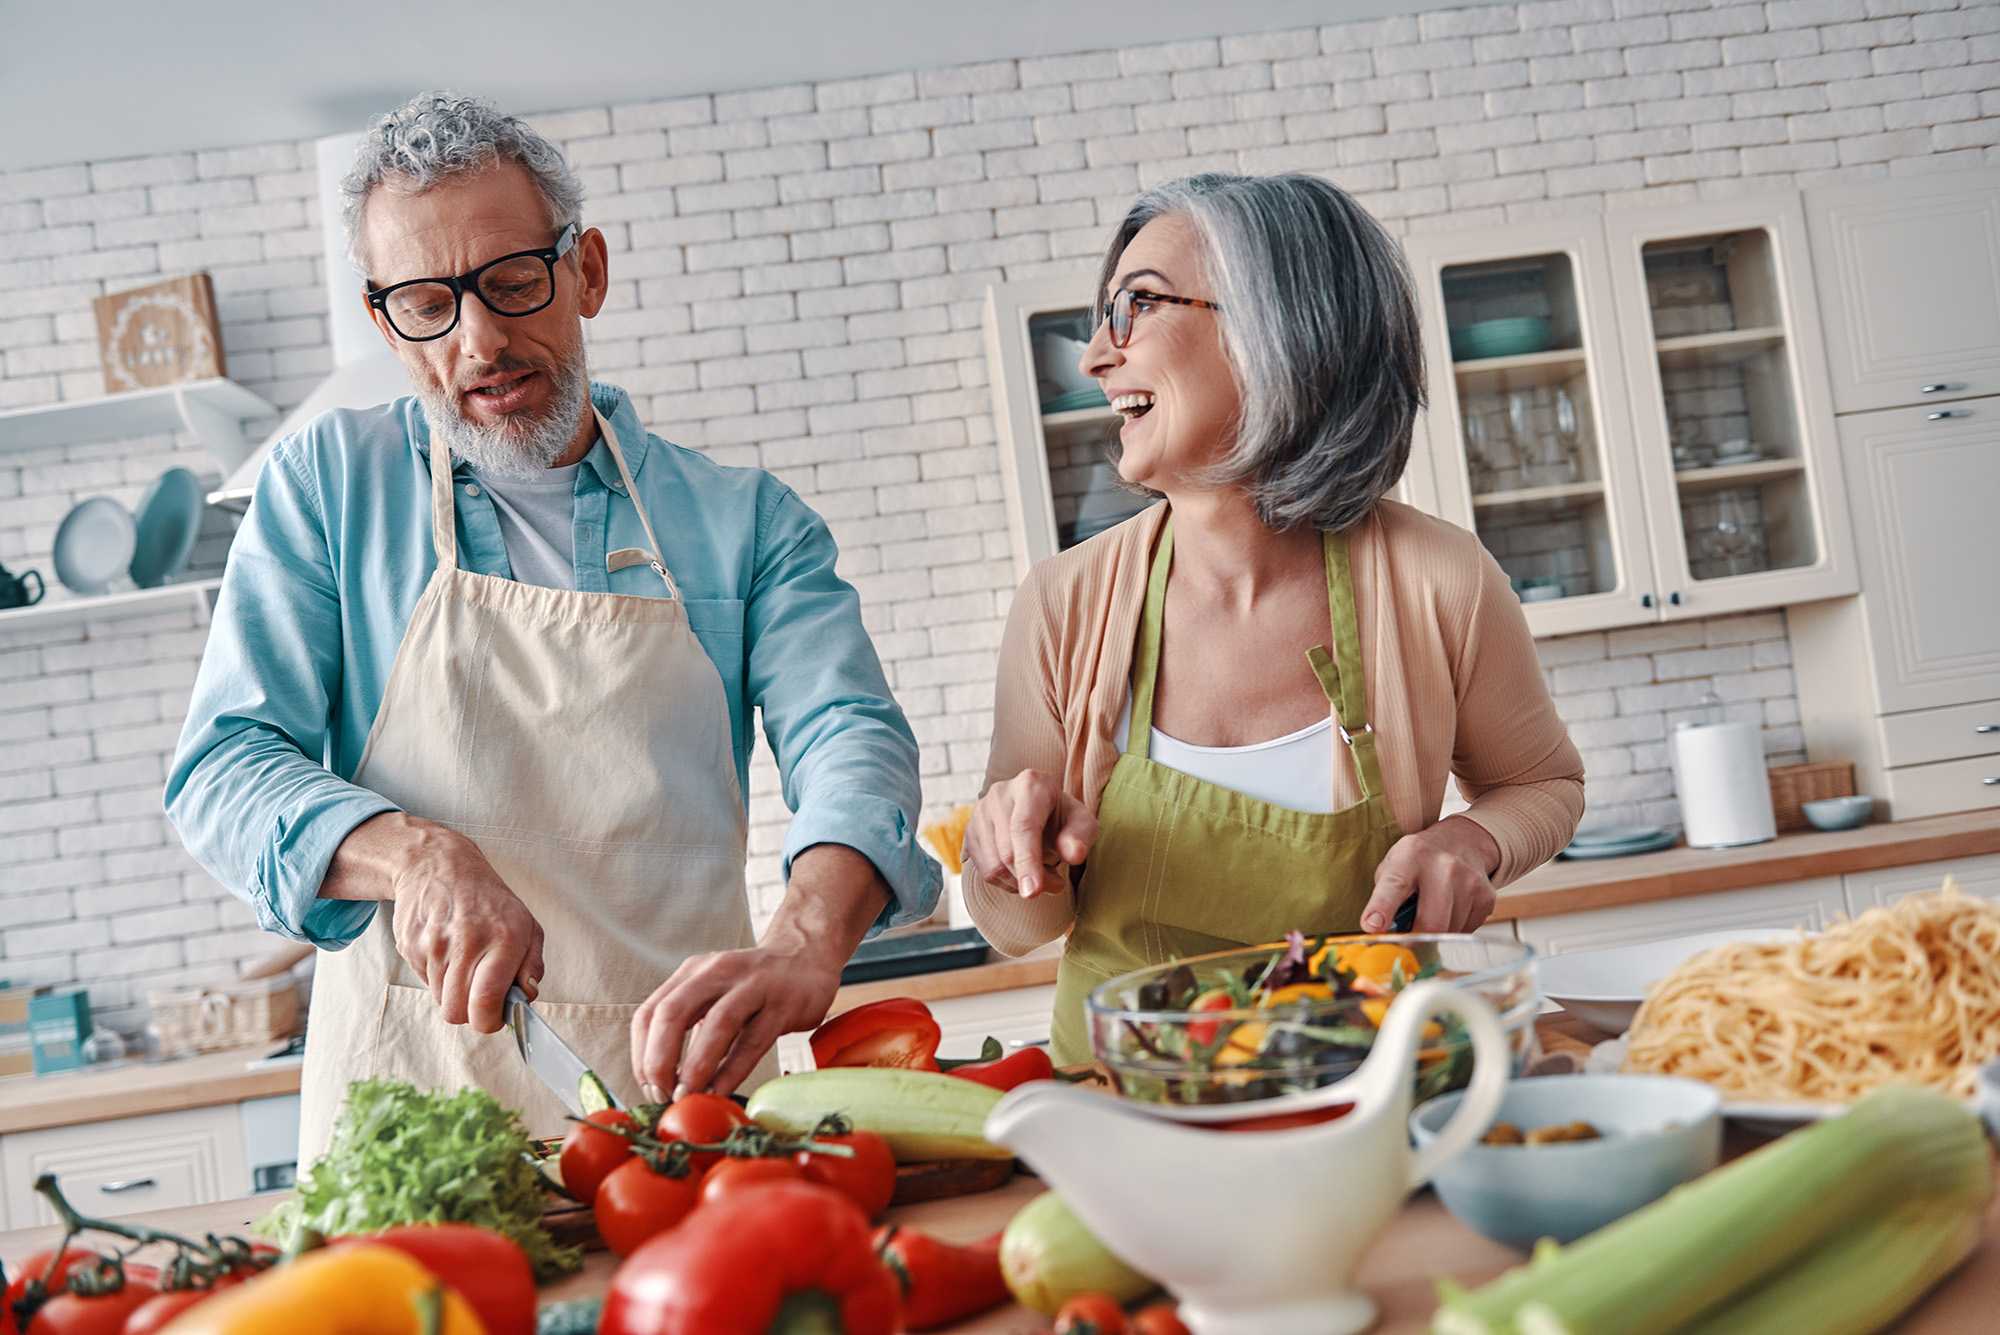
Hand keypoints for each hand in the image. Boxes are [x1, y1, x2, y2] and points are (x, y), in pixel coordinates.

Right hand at [323, 811, 544, 1033]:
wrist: (439, 865)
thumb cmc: (489, 900)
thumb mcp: (526, 925)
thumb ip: (532, 966)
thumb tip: (526, 998)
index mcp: (503, 938)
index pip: (485, 1001)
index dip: (489, 1022)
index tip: (494, 1018)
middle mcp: (467, 941)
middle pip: (457, 1011)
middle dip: (470, 1013)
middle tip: (480, 996)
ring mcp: (433, 944)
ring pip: (440, 1000)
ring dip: (453, 992)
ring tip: (464, 961)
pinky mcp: (409, 945)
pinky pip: (424, 982)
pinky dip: (437, 976)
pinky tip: (446, 950)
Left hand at [630, 843, 886, 1100]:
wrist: (807, 956)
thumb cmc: (754, 986)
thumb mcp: (714, 994)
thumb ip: (691, 1027)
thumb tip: (664, 1080)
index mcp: (692, 973)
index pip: (650, 1012)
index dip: (641, 1054)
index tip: (648, 1086)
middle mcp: (716, 972)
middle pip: (672, 1014)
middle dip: (659, 1061)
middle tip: (662, 1095)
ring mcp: (752, 985)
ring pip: (716, 1024)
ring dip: (695, 1068)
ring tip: (688, 1097)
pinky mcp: (782, 1003)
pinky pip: (752, 1041)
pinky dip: (731, 1071)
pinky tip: (721, 1091)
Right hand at [962, 769, 1097, 898]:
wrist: (1040, 810)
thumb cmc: (1063, 818)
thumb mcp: (1083, 824)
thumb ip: (1080, 838)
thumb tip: (1073, 855)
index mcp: (1030, 784)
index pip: (1023, 827)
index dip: (1028, 861)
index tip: (1033, 892)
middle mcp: (999, 793)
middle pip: (1007, 851)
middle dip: (1032, 877)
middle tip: (1057, 885)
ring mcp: (980, 811)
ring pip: (993, 865)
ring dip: (1020, 882)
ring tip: (1042, 876)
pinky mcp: (970, 830)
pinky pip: (984, 870)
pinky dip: (1006, 883)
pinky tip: (1023, 874)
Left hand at [1359, 814, 1500, 933]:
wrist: (1464, 840)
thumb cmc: (1421, 857)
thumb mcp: (1394, 863)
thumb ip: (1384, 894)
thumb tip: (1379, 930)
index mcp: (1411, 855)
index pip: (1394, 885)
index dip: (1381, 908)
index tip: (1372, 926)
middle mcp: (1443, 866)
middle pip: (1430, 923)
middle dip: (1413, 939)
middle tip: (1404, 939)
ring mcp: (1469, 881)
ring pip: (1448, 932)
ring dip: (1433, 933)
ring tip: (1430, 912)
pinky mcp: (1486, 896)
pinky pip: (1464, 931)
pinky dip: (1451, 929)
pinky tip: (1448, 911)